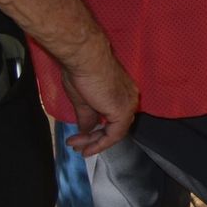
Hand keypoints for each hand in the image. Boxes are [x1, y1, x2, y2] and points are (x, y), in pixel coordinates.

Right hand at [60, 42, 137, 156]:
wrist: (85, 58)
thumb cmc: (83, 71)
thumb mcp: (83, 100)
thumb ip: (87, 117)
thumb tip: (86, 130)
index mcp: (123, 93)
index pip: (114, 119)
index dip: (98, 132)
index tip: (81, 138)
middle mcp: (129, 99)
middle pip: (115, 127)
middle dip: (94, 139)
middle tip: (77, 145)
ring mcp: (128, 105)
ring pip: (115, 132)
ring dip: (94, 142)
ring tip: (77, 146)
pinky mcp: (123, 111)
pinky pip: (115, 134)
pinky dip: (100, 143)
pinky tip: (86, 147)